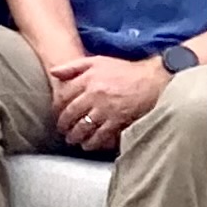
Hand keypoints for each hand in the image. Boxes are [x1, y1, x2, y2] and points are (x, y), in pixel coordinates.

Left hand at [48, 53, 167, 151]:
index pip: (63, 97)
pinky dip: (92, 142)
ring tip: (73, 139)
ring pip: (83, 127)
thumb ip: (73, 66)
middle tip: (62, 131)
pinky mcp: (117, 120)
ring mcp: (105, 109)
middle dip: (64, 125)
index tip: (57, 114)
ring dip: (75, 136)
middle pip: (70, 114)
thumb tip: (53, 72)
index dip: (57, 108)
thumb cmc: (125, 70)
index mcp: (87, 79)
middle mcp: (94, 94)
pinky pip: (100, 135)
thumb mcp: (97, 61)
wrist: (152, 80)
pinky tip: (88, 145)